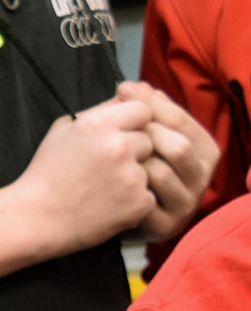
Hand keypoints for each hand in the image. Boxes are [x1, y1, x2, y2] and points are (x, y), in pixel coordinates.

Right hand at [11, 95, 156, 257]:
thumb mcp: (62, 130)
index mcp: (99, 124)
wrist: (34, 219)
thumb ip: (99, 111)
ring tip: (105, 188)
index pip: (144, 109)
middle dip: (134, 152)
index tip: (118, 138)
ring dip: (135, 176)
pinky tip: (108, 205)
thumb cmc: (46, 173)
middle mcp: (119, 146)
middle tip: (106, 168)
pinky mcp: (138, 202)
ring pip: (152, 167)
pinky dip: (133, 202)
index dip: (133, 124)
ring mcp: (131, 175)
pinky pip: (149, 195)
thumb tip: (128, 95)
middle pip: (150, 139)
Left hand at [115, 79, 218, 240]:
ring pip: (161, 172)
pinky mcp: (167, 225)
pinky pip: (145, 201)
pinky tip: (109, 182)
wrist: (107, 211)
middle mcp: (202, 176)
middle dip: (145, 134)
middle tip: (116, 126)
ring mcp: (186, 202)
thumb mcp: (140, 136)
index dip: (152, 104)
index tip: (125, 89)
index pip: (182, 121)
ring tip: (111, 159)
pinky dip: (125, 188)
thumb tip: (133, 85)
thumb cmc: (128, 167)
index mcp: (203, 149)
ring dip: (132, 163)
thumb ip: (142, 111)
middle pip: (179, 146)